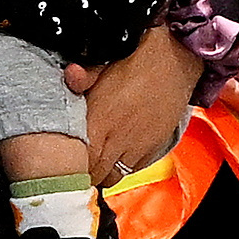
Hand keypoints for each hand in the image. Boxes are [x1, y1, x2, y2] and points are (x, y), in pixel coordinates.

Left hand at [63, 25, 203, 181]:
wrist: (173, 62)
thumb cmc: (139, 63)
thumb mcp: (103, 66)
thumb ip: (82, 78)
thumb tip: (71, 75)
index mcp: (98, 120)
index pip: (78, 161)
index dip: (70, 165)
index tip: (65, 160)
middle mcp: (117, 138)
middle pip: (95, 173)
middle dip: (85, 172)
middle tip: (79, 165)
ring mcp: (137, 146)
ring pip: (115, 175)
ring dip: (104, 172)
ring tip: (98, 162)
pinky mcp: (153, 147)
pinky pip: (133, 170)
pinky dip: (124, 167)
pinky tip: (119, 155)